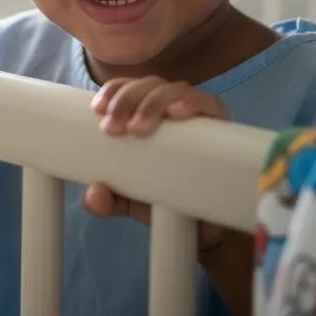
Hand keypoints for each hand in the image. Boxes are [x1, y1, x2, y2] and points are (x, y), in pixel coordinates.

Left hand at [83, 76, 229, 252]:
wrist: (202, 230)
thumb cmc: (163, 203)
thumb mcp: (127, 202)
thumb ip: (106, 200)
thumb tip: (94, 194)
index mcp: (146, 115)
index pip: (128, 87)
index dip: (113, 90)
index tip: (97, 110)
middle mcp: (170, 108)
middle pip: (148, 85)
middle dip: (127, 100)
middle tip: (113, 129)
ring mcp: (196, 115)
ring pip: (174, 89)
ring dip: (153, 102)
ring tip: (139, 128)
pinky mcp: (221, 126)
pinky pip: (209, 103)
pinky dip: (191, 102)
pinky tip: (177, 113)